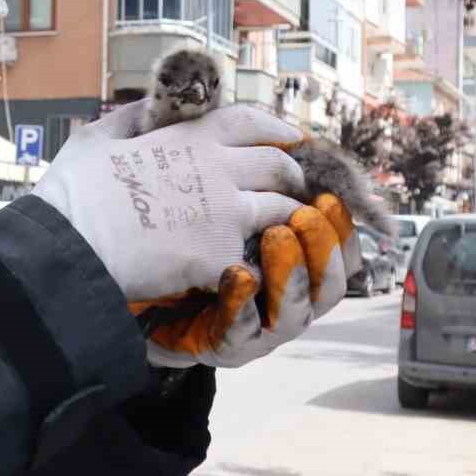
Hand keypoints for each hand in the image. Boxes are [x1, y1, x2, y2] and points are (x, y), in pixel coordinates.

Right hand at [32, 99, 307, 305]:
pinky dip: (258, 263)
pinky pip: (258, 259)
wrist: (70, 248)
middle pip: (277, 165)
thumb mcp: (94, 139)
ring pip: (280, 211)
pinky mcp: (221, 258)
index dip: (275, 128)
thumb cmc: (74, 193)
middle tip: (289, 187)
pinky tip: (253, 269)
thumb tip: (144, 107)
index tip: (289, 138)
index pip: (250, 122)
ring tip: (282, 229)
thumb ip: (128, 119)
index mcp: (190, 141)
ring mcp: (225, 216)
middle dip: (289, 175)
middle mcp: (218, 172)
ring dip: (285, 218)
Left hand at [138, 191, 356, 368]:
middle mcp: (288, 296)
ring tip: (277, 236)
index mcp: (296, 260)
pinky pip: (242, 331)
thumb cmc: (182, 238)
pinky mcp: (226, 345)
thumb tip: (282, 129)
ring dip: (293, 273)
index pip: (338, 247)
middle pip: (332, 281)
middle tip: (305, 213)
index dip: (342, 224)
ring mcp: (261, 325)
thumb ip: (251, 171)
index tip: (328, 192)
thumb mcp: (218, 199)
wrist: (133, 286)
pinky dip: (242, 304)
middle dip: (325, 246)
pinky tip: (237, 275)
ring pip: (299, 311)